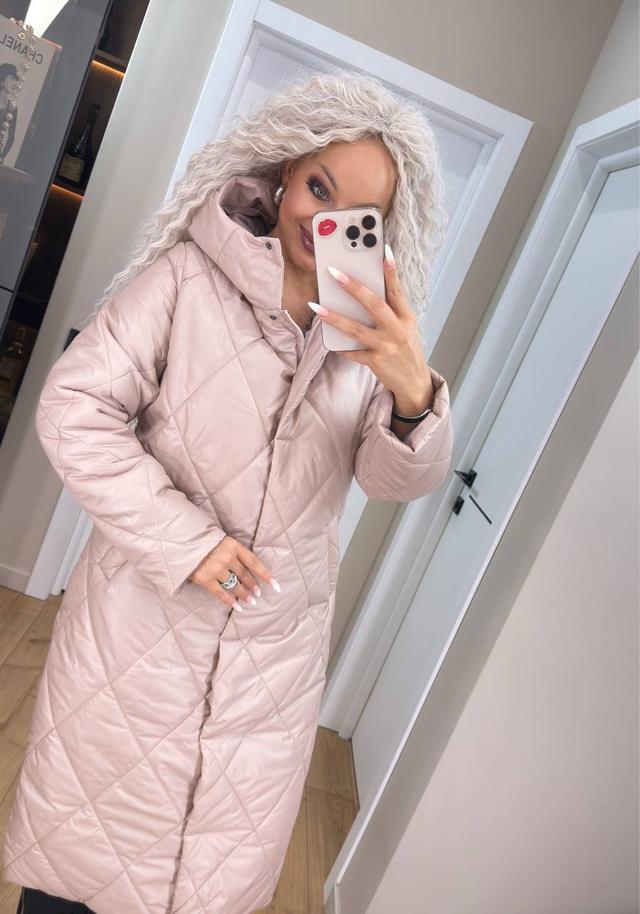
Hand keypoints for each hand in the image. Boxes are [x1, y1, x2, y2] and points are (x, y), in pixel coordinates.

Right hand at [188, 534, 280, 609]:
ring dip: (243, 594)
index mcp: (233, 545)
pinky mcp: (205, 578)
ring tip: (250, 601)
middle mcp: (226, 557)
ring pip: (234, 585)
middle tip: (258, 593)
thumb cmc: (204, 541)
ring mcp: (215, 569)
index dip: (265, 574)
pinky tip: (237, 606)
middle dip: (253, 585)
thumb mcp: (222, 541)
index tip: (275, 585)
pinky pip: (220, 593)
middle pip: (244, 575)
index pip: (254, 562)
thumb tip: (248, 568)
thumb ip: (234, 552)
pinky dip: (229, 601)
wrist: (182, 541)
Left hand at [310, 247, 433, 410]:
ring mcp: (386, 346)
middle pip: (374, 304)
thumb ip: (392, 312)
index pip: (398, 291)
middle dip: (353, 287)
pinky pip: (353, 352)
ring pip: (356, 329)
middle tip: (335, 273)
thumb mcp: (407, 328)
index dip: (391, 271)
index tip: (384, 252)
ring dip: (334, 317)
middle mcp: (397, 330)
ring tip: (317, 307)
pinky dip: (341, 348)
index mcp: (407, 318)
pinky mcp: (376, 362)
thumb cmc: (407, 351)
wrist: (414, 382)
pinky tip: (331, 343)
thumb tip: (366, 294)